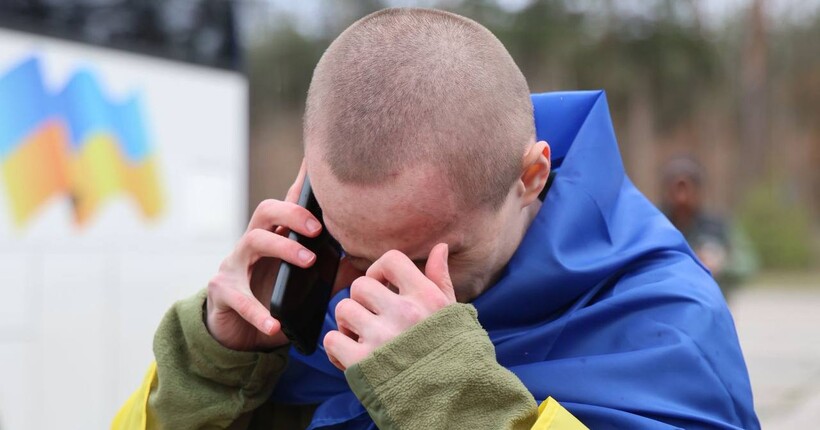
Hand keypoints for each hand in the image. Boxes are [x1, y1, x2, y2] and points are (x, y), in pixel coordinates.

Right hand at [206, 161, 320, 350]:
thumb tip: (362, 261)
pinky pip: (240, 298)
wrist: (238, 337)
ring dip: (283, 248)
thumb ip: (331, 272)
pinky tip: (274, 324)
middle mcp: (252, 243)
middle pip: (267, 210)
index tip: (316, 163)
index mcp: (276, 237)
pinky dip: (258, 312)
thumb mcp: (306, 288)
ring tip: (308, 262)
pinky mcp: (222, 291)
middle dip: (293, 213)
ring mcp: (234, 264)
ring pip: (253, 241)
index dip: (300, 183)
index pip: (288, 204)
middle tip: (318, 229)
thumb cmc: (274, 301)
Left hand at [324, 243, 456, 370]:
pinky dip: (338, 347)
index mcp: (425, 297)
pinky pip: (332, 339)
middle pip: (360, 285)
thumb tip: (439, 247)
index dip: (380, 270)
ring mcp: (381, 338)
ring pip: (343, 309)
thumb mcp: (453, 314)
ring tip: (363, 336)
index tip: (384, 285)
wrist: (451, 401)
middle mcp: (403, 313)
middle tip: (372, 316)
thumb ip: (440, 280)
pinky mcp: (362, 363)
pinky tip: (354, 354)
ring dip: (348, 323)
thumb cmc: (452, 353)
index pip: (391, 260)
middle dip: (362, 300)